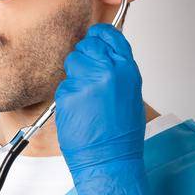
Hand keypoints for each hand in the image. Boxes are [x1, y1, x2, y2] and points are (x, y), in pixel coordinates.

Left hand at [53, 22, 155, 194]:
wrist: (110, 159)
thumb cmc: (121, 134)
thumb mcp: (130, 94)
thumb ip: (118, 71)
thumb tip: (105, 57)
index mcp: (127, 70)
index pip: (110, 36)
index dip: (99, 35)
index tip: (94, 37)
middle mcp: (108, 72)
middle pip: (87, 45)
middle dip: (84, 57)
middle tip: (88, 78)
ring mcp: (87, 82)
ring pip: (72, 62)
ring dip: (75, 77)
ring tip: (85, 100)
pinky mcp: (69, 94)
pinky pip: (64, 85)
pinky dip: (67, 97)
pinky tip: (78, 112)